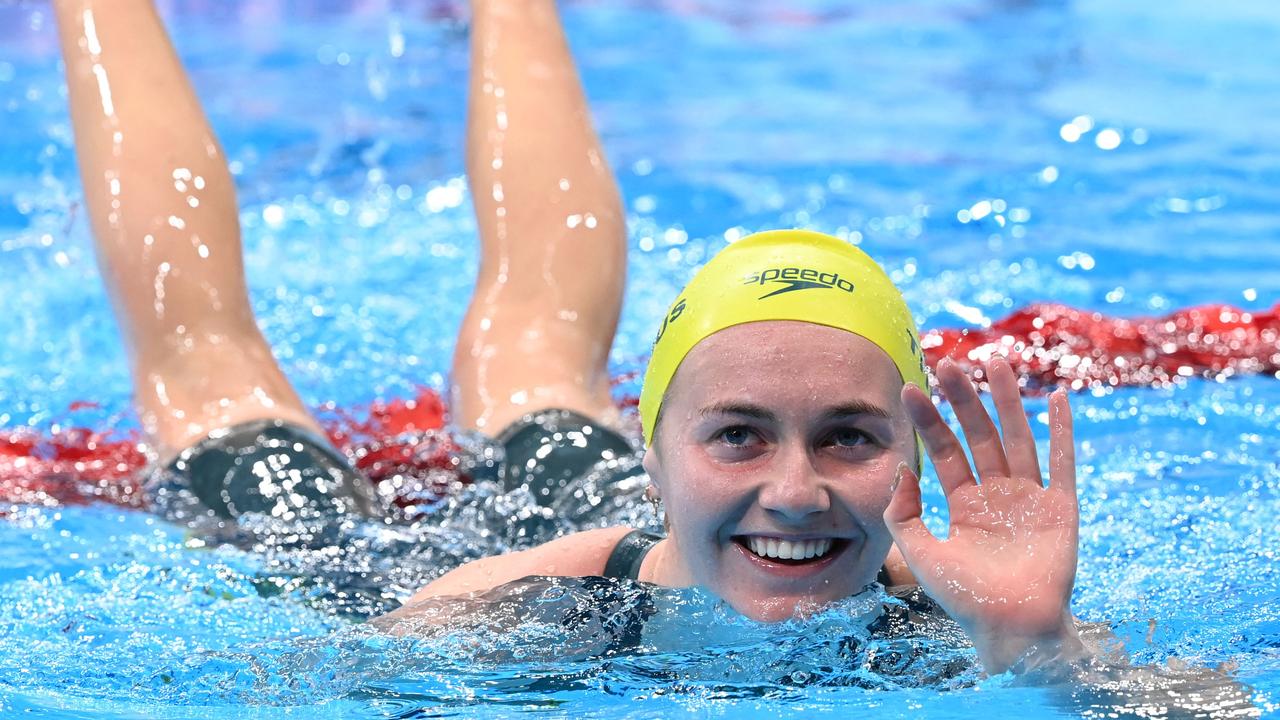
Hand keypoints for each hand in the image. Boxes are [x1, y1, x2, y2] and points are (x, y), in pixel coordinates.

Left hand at [884, 356, 1084, 673]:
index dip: (928, 420)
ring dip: (1008, 401)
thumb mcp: (919, 552)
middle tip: (951, 363)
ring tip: (996, 363)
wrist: (1011, 629)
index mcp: (964, 503)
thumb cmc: (965, 597)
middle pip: (979, 435)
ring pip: (1018, 438)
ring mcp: (1030, 498)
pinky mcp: (1061, 508)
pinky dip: (1062, 431)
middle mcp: (997, 494)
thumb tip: (902, 468)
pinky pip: (1062, 463)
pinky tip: (1056, 399)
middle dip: (965, 399)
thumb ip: (903, 512)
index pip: (944, 450)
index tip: (912, 388)